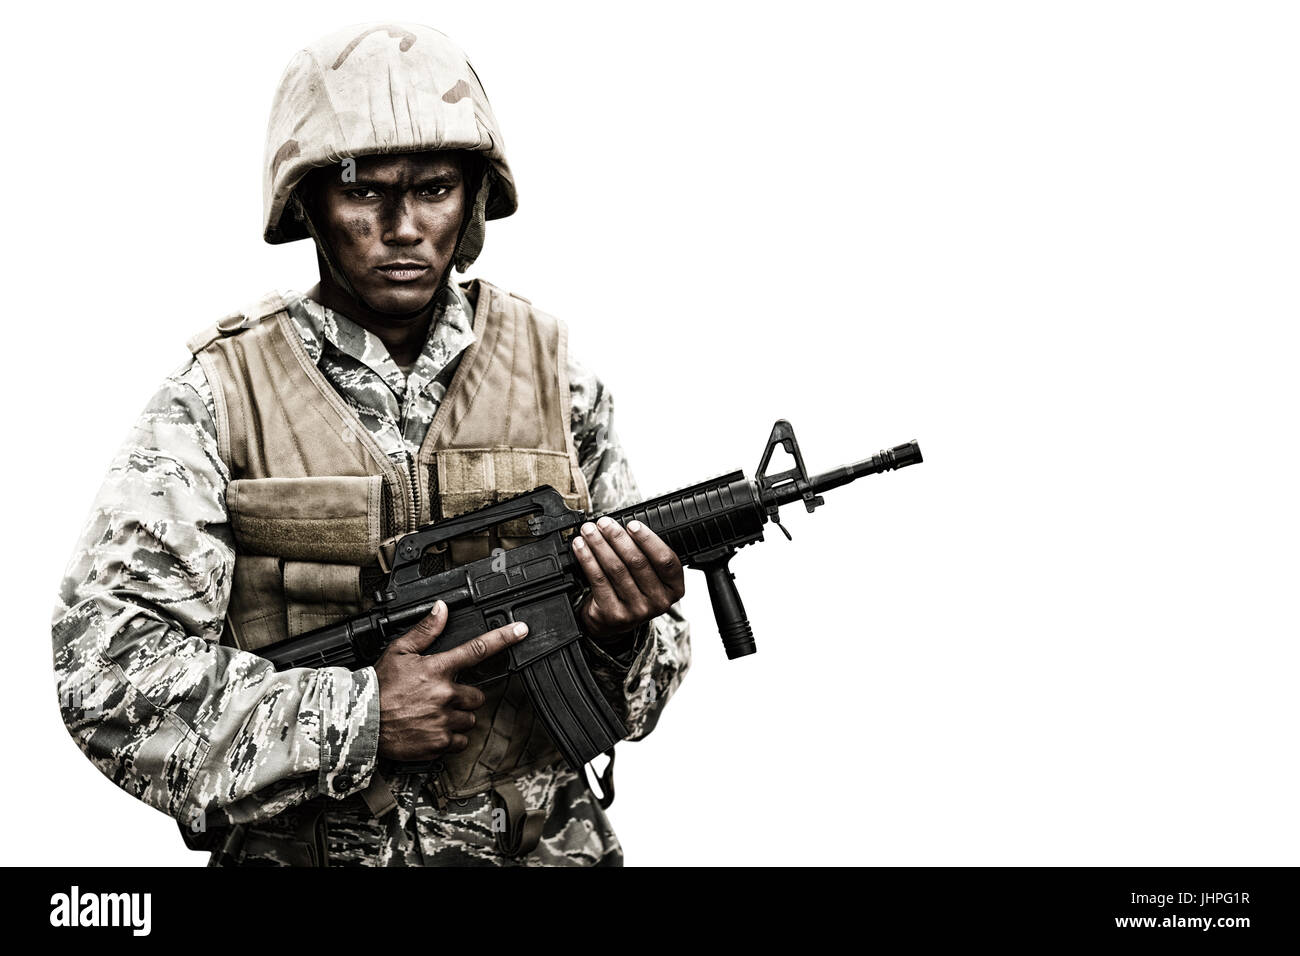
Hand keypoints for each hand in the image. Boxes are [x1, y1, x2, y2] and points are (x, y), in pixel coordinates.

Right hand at [373, 600, 527, 760]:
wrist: (360, 723)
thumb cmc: (378, 687)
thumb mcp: (398, 652)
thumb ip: (425, 631)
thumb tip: (441, 608)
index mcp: (437, 669)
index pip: (477, 649)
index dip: (503, 638)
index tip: (521, 630)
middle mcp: (445, 694)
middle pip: (477, 695)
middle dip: (465, 696)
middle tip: (443, 697)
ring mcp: (444, 720)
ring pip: (469, 719)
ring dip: (458, 717)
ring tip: (433, 715)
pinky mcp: (440, 743)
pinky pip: (460, 741)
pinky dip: (451, 738)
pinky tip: (433, 730)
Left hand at [571, 517, 685, 644]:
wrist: (613, 621)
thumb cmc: (634, 589)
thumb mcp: (651, 575)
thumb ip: (647, 554)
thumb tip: (624, 526)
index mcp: (674, 588)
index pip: (666, 560)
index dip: (648, 540)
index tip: (632, 524)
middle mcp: (659, 601)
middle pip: (637, 562)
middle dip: (617, 537)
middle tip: (604, 523)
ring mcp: (636, 610)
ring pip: (615, 568)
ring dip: (599, 545)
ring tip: (589, 531)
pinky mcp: (613, 613)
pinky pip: (598, 579)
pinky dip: (587, 559)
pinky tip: (581, 547)